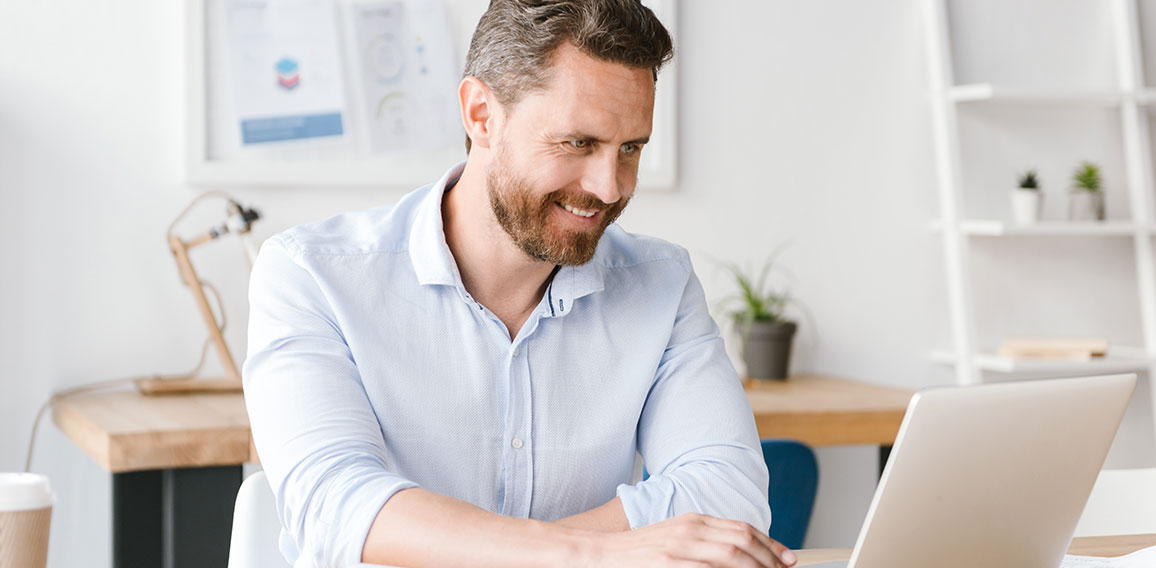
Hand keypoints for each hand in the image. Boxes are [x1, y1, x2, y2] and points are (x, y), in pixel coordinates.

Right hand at [584, 512, 796, 566]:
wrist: (602, 553)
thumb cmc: (641, 552)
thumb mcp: (676, 537)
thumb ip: (705, 541)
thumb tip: (737, 554)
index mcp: (694, 520)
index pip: (742, 529)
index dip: (770, 544)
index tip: (786, 560)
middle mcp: (690, 530)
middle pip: (742, 542)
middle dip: (768, 561)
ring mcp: (680, 548)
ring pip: (731, 556)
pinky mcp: (671, 564)